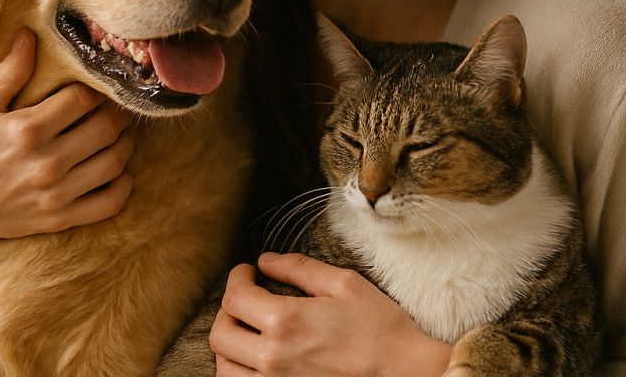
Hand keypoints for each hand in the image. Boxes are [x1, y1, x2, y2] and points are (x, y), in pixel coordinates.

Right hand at [0, 29, 136, 250]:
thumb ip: (8, 72)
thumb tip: (29, 34)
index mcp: (27, 129)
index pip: (82, 98)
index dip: (96, 88)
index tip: (99, 85)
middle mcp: (46, 162)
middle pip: (105, 127)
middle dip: (117, 112)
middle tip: (119, 105)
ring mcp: (56, 194)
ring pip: (114, 161)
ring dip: (125, 143)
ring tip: (120, 131)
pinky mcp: (62, 218)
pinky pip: (110, 202)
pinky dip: (123, 184)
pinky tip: (118, 169)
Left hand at [210, 253, 451, 376]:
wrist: (404, 373)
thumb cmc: (379, 328)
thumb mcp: (344, 284)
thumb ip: (299, 269)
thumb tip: (266, 260)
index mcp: (285, 321)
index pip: (235, 296)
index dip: (237, 277)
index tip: (247, 272)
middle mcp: (273, 357)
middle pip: (221, 333)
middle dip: (227, 309)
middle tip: (244, 297)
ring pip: (225, 367)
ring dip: (229, 345)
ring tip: (247, 330)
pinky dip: (241, 372)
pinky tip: (256, 359)